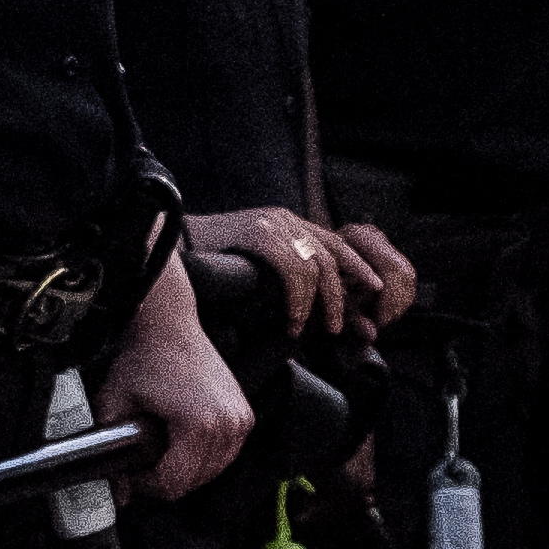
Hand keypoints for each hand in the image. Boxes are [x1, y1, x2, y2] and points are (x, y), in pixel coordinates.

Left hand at [100, 276, 254, 501]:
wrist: (169, 323)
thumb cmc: (144, 357)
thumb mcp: (114, 403)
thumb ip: (109, 450)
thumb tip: (117, 495)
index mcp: (200, 426)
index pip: (174, 484)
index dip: (146, 485)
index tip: (131, 470)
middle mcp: (227, 425)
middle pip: (194, 481)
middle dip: (165, 479)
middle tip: (142, 461)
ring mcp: (240, 420)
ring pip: (212, 471)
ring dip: (186, 470)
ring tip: (161, 450)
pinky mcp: (245, 415)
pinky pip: (225, 454)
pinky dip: (203, 456)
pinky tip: (181, 442)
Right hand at [193, 206, 394, 337]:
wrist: (174, 249)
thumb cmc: (214, 267)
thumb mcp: (260, 269)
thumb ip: (292, 282)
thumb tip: (325, 311)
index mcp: (289, 225)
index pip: (337, 243)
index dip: (358, 268)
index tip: (374, 290)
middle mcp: (285, 220)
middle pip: (332, 256)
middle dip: (340, 295)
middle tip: (337, 327)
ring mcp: (272, 224)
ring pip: (314, 266)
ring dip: (316, 304)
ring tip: (305, 327)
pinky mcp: (257, 233)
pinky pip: (292, 269)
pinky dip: (297, 299)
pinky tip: (290, 319)